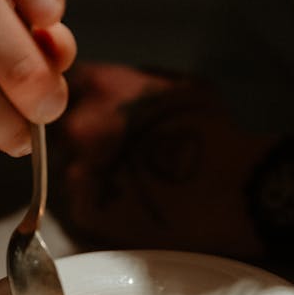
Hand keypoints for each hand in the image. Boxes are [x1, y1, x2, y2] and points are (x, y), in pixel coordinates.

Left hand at [52, 62, 263, 255]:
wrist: (231, 189)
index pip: (69, 85)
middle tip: (121, 151)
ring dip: (93, 173)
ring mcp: (78, 172)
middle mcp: (78, 126)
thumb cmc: (214, 134)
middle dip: (86, 138)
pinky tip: (133, 203)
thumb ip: (135, 83)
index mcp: (100, 88)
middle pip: (63, 129)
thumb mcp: (179, 85)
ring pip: (71, 168)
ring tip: (134, 180)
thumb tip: (120, 88)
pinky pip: (83, 203)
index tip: (100, 109)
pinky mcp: (85, 211)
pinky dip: (101, 204)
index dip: (86, 98)